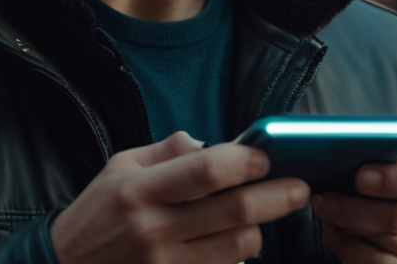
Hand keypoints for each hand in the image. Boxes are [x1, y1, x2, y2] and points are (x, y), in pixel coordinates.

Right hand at [51, 131, 310, 263]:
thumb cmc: (96, 214)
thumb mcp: (120, 168)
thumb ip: (167, 152)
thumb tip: (213, 143)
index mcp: (139, 189)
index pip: (206, 170)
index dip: (245, 161)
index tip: (267, 155)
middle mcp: (153, 229)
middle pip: (234, 212)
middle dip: (276, 197)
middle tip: (299, 187)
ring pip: (238, 247)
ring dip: (261, 229)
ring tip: (265, 215)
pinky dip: (238, 256)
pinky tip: (240, 240)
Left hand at [311, 158, 396, 263]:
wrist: (378, 238)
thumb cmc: (373, 200)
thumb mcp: (374, 184)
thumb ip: (365, 174)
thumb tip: (335, 169)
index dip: (394, 177)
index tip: (360, 176)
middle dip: (354, 209)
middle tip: (323, 201)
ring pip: (383, 247)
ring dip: (346, 232)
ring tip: (327, 217)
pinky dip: (349, 251)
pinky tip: (338, 238)